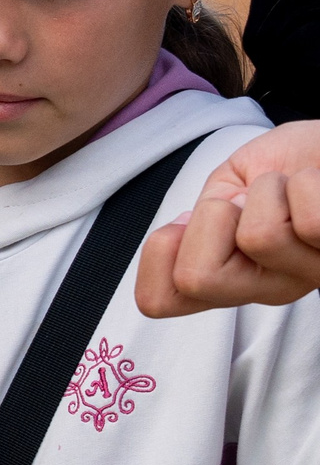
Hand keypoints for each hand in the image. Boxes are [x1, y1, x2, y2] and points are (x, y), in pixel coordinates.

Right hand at [138, 122, 319, 315]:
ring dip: (268, 190)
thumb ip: (200, 218)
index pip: (159, 301)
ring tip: (289, 188)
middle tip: (245, 202)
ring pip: (258, 238)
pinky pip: (309, 222)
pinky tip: (316, 187)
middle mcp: (271, 288)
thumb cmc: (288, 163)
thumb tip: (177, 233)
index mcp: (233, 278)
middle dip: (212, 215)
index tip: (191, 219)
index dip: (159, 252)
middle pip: (195, 279)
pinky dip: (306, 185)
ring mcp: (308, 275)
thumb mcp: (226, 187)